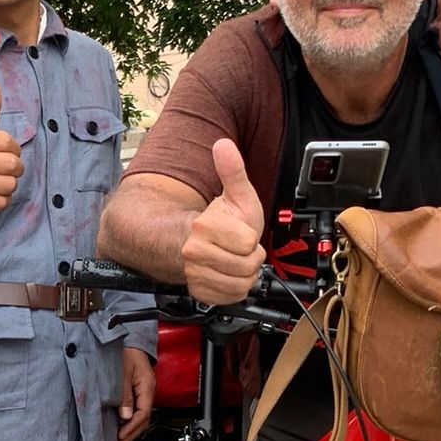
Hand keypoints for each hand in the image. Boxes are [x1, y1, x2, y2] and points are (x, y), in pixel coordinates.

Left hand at [116, 348, 156, 440]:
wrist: (130, 341)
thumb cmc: (127, 352)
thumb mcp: (122, 372)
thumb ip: (124, 394)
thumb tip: (125, 416)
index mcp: (147, 386)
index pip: (143, 413)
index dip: (132, 427)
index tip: (120, 437)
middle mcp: (147, 391)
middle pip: (143, 419)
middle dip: (130, 434)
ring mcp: (143, 392)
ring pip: (139, 416)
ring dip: (129, 429)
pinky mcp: (137, 392)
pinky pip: (135, 410)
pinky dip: (127, 421)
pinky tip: (118, 427)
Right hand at [182, 139, 265, 304]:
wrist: (189, 243)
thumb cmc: (218, 219)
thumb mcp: (234, 194)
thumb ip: (232, 171)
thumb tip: (223, 144)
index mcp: (204, 227)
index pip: (248, 243)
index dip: (251, 239)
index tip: (242, 234)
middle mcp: (194, 252)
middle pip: (247, 266)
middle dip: (250, 258)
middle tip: (240, 249)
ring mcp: (195, 274)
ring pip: (241, 284)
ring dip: (245, 274)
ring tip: (235, 261)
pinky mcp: (198, 291)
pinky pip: (231, 296)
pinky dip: (235, 288)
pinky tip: (228, 274)